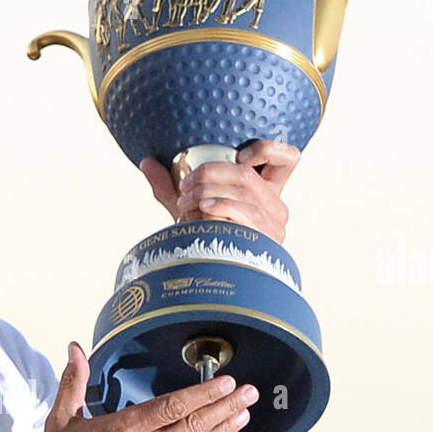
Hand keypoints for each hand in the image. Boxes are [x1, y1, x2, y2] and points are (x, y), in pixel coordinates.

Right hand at [24, 343, 256, 431]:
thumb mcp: (60, 421)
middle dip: (226, 406)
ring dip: (225, 429)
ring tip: (245, 415)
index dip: (205, 392)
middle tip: (250, 393)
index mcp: (122, 430)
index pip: (174, 405)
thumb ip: (73, 382)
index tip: (227, 381)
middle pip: (195, 424)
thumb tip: (74, 349)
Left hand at [139, 138, 299, 245]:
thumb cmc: (203, 244)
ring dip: (208, 189)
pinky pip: (245, 211)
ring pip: (244, 188)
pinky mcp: (267, 240)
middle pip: (247, 173)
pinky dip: (220, 204)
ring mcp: (274, 225)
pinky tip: (202, 208)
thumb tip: (145, 162)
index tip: (238, 157)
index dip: (267, 149)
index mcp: (265, 194)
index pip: (287, 158)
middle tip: (185, 185)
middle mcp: (275, 207)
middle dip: (210, 172)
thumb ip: (170, 187)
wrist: (209, 282)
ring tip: (185, 201)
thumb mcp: (188, 210)